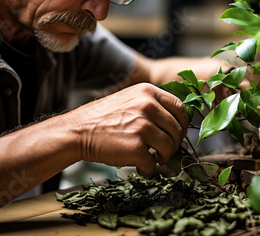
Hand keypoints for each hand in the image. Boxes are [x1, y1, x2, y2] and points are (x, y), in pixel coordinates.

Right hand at [64, 83, 188, 175]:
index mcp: (148, 91)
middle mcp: (148, 106)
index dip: (181, 123)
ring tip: (152, 158)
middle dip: (173, 143)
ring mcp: (143, 126)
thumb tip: (175, 122)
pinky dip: (148, 168)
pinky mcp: (137, 146)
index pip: (179, 107)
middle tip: (164, 151)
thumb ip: (151, 104)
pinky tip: (139, 165)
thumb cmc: (102, 118)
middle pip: (177, 129)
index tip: (177, 133)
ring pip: (169, 146)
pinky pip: (153, 162)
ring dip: (163, 156)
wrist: (77, 131)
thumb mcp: (129, 98)